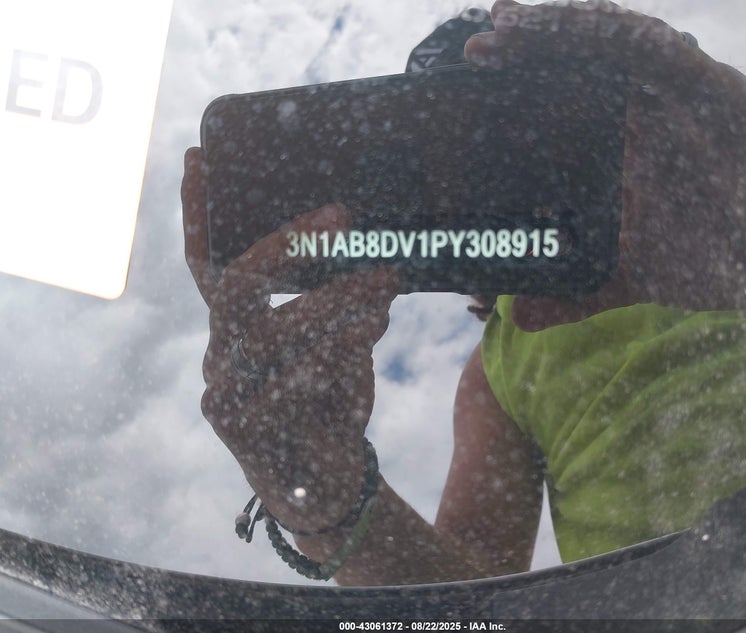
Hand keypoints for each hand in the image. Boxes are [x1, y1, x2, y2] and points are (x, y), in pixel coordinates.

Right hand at [182, 147, 396, 531]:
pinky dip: (339, 349)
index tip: (199, 157)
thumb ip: (348, 303)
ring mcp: (226, 391)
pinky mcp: (244, 429)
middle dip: (287, 244)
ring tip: (385, 276)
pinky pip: (292, 379)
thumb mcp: (340, 343)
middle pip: (235, 285)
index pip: (209, 262)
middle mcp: (222, 351)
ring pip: (271, 330)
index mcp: (236, 326)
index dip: (200, 213)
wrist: (322, 480)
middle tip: (342, 215)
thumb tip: (382, 254)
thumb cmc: (327, 400)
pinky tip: (373, 326)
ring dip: (333, 299)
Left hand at [467, 0, 745, 325]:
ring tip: (511, 25)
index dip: (521, 91)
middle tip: (475, 48)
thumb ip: (582, 293)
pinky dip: (627, 39)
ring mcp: (689, 101)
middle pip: (583, 68)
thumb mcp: (640, 279)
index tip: (472, 84)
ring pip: (617, 48)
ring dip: (564, 33)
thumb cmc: (729, 259)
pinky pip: (670, 57)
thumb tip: (519, 316)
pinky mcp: (727, 95)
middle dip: (530, 49)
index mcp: (630, 153)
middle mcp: (654, 117)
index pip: (566, 108)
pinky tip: (585, 29)